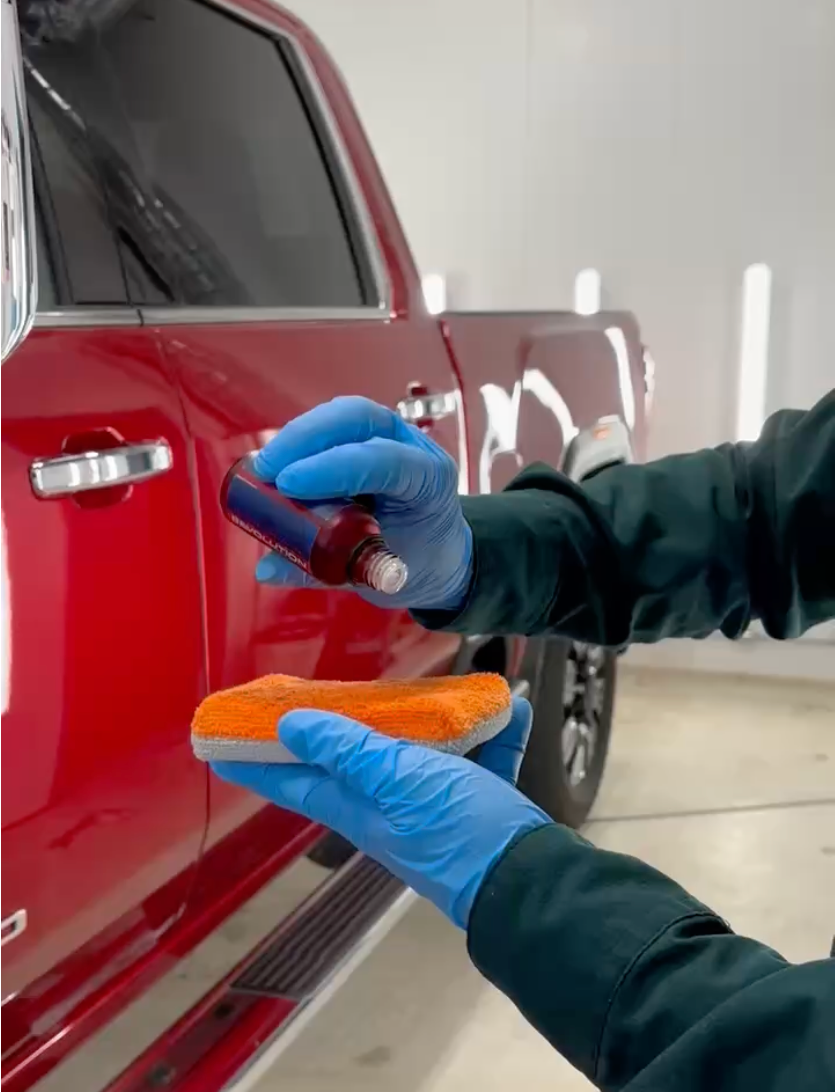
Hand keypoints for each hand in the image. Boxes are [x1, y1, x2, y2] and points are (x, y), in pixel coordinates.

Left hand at [211, 697, 548, 927]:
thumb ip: (348, 751)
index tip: (219, 741)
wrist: (531, 882)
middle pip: (351, 759)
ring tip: (428, 688)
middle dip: (329, 726)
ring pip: (418, 750)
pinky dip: (491, 732)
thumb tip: (291, 726)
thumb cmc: (456, 829)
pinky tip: (509, 707)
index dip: (256, 759)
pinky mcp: (479, 801)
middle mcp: (390, 805)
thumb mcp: (398, 780)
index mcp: (360, 806)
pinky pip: (480, 756)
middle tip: (309, 690)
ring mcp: (435, 804)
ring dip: (422, 719)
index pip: (293, 779)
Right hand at [251, 397, 472, 611]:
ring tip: (265, 467)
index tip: (288, 483)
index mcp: (429, 481)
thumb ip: (325, 570)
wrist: (439, 554)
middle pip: (360, 418)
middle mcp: (414, 448)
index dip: (333, 467)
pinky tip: (279, 461)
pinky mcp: (369, 437)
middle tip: (265, 469)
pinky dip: (303, 440)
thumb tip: (266, 569)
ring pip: (343, 414)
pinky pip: (334, 426)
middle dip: (307, 437)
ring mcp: (392, 436)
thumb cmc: (418, 562)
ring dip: (300, 435)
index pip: (383, 461)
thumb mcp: (377, 574)